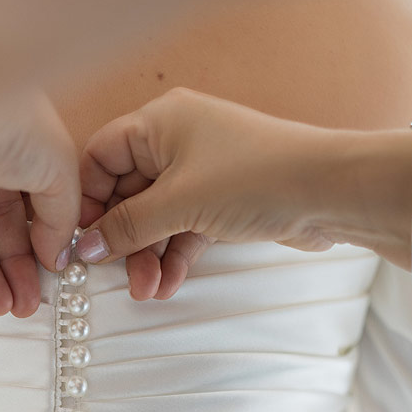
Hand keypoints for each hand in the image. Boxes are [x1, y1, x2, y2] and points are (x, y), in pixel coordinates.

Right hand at [77, 87, 336, 299]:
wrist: (329, 192)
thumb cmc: (258, 178)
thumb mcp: (180, 203)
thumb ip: (128, 226)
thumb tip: (86, 246)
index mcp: (160, 122)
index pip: (101, 156)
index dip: (88, 199)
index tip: (82, 238)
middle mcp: (178, 140)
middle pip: (127, 193)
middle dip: (122, 238)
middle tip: (117, 274)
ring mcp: (202, 171)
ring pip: (156, 216)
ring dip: (148, 254)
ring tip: (147, 290)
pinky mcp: (222, 199)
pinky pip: (184, 228)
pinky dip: (174, 255)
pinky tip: (168, 284)